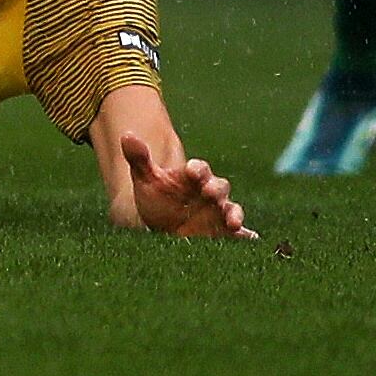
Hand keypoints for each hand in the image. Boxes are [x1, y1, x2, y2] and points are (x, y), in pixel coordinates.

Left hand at [116, 131, 254, 239]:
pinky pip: (239, 234)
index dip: (197, 168)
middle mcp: (210, 192)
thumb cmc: (158, 199)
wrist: (164, 227)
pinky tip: (249, 240)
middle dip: (216, 189)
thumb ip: (139, 158)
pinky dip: (245, 237)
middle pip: (219, 186)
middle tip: (210, 192)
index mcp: (193, 177)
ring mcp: (219, 213)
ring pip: (232, 209)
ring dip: (234, 214)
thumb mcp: (146, 180)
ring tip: (233, 222)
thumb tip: (126, 135)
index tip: (191, 170)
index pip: (199, 168)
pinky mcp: (225, 233)